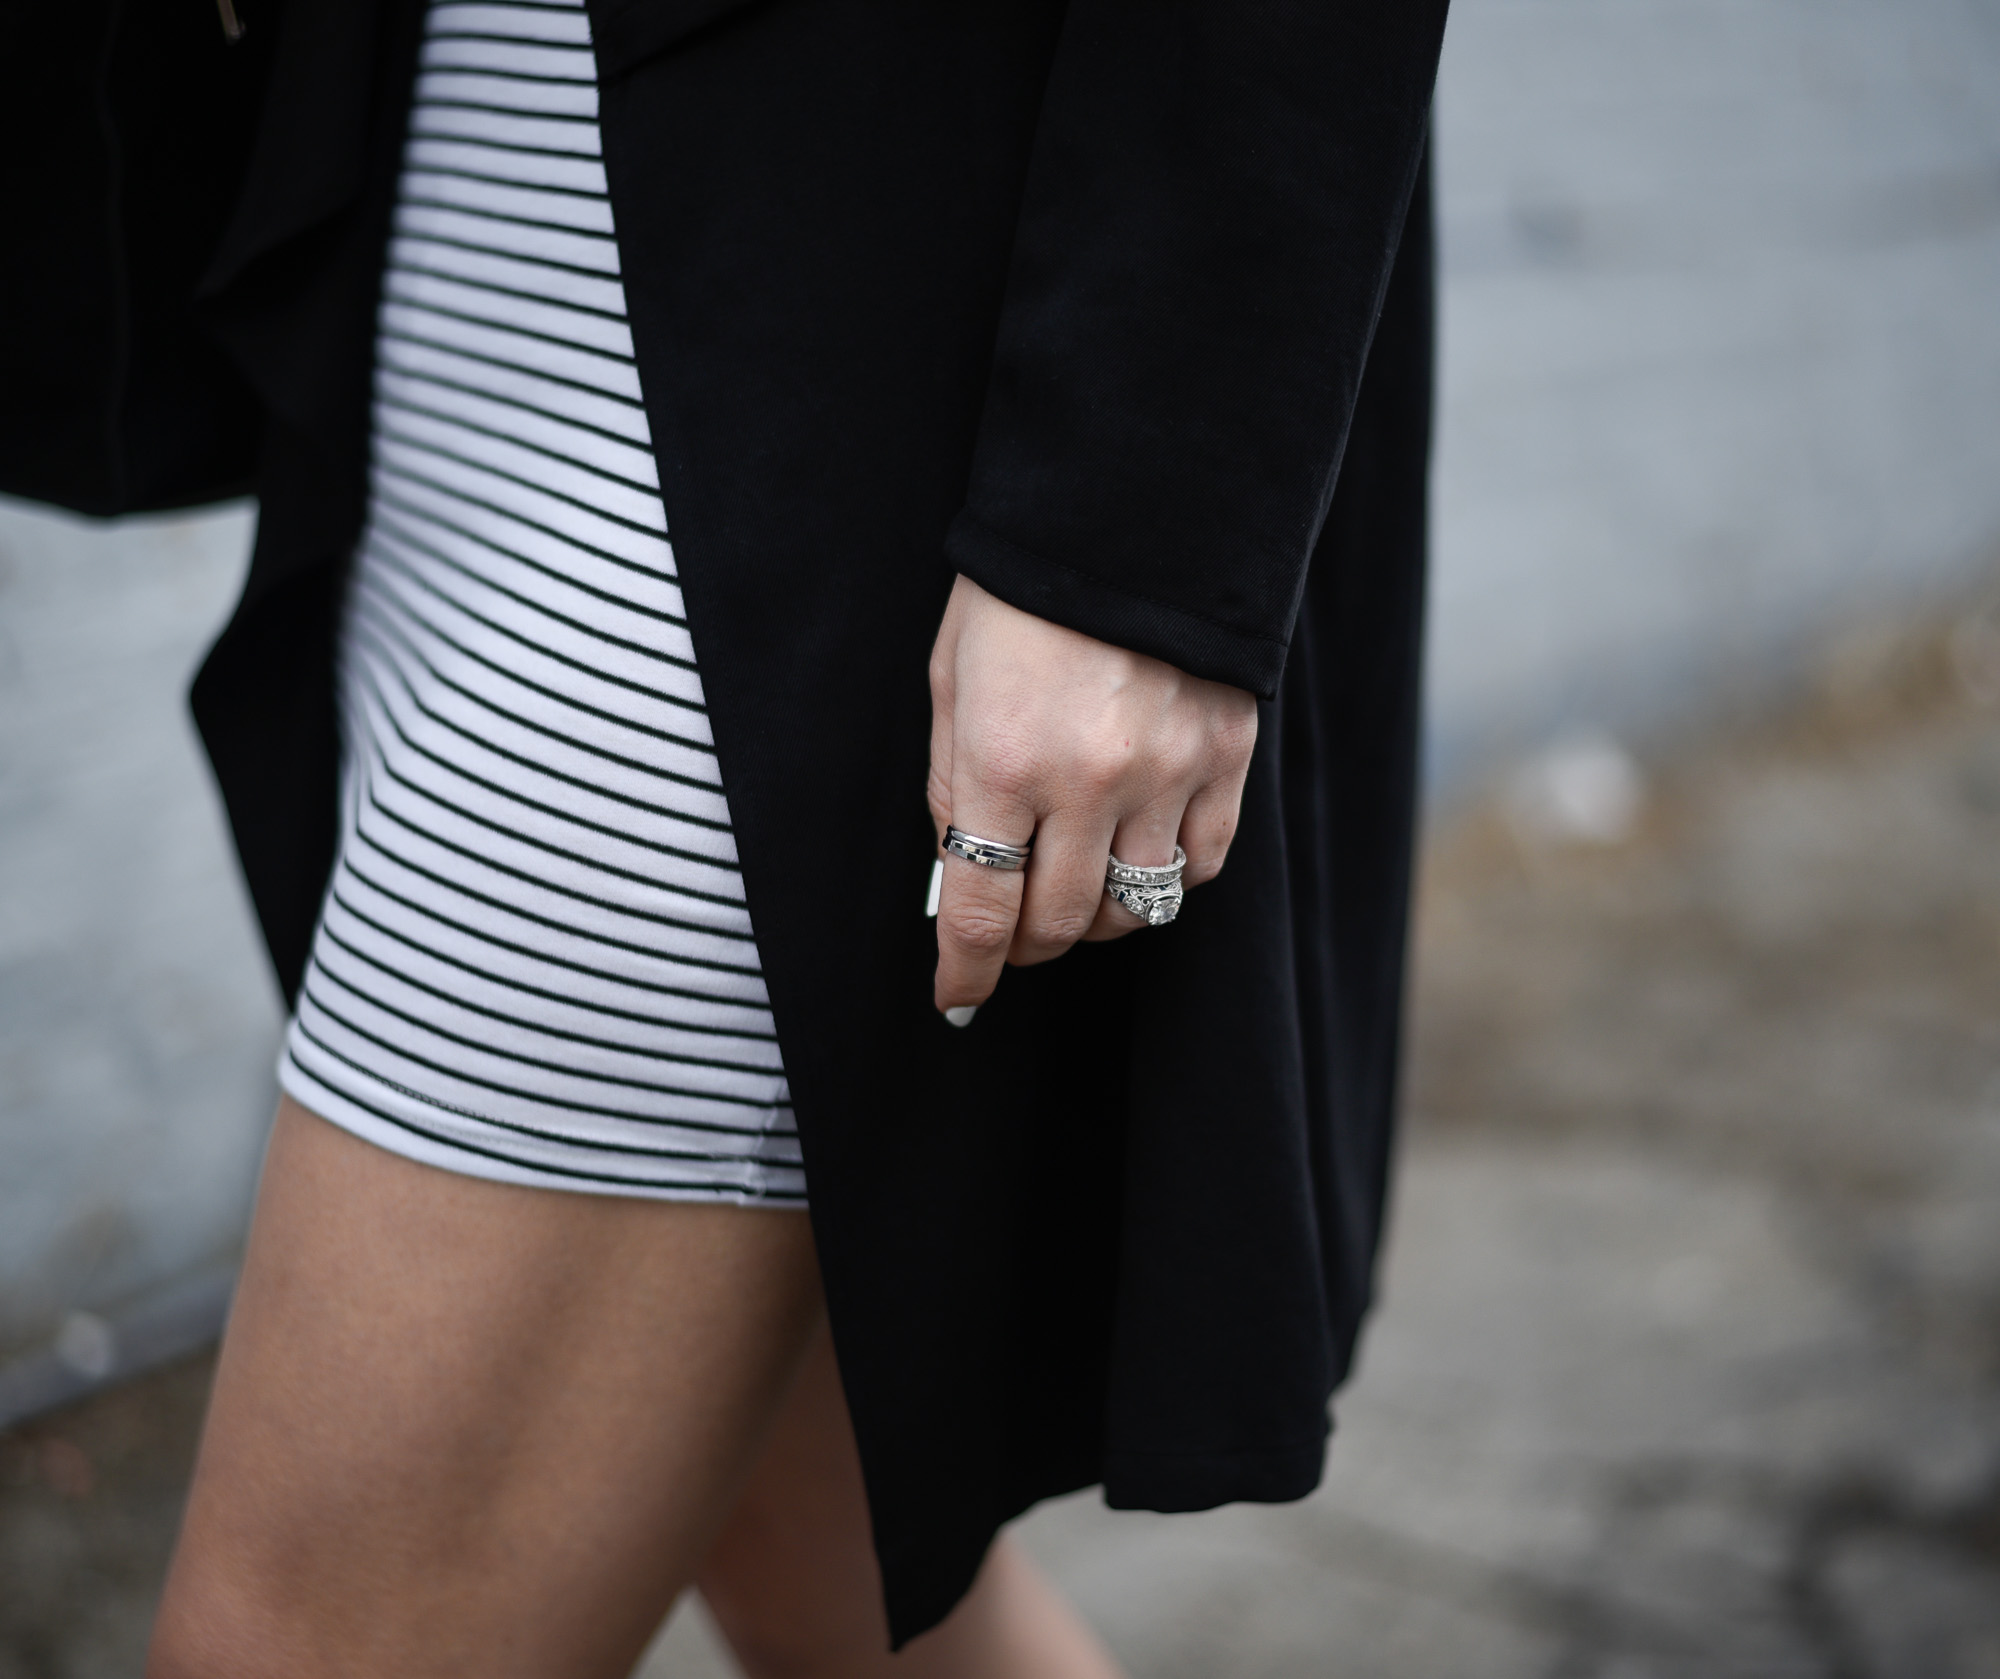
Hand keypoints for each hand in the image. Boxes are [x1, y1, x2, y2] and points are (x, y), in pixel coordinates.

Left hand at [927, 574, 1258, 1013]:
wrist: (1133, 507)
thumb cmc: (1021, 594)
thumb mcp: (951, 679)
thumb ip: (950, 783)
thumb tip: (955, 873)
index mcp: (1002, 758)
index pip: (980, 908)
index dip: (965, 970)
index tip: (957, 998)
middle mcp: (1088, 779)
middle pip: (1059, 924)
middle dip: (1026, 945)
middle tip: (1012, 932)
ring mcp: (1168, 772)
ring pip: (1134, 907)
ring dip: (1094, 917)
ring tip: (1075, 882)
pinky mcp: (1227, 756)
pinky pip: (1202, 865)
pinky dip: (1166, 878)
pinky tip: (1140, 849)